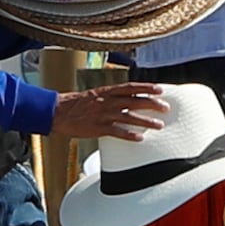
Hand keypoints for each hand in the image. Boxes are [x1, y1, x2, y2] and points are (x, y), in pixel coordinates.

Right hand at [50, 82, 174, 143]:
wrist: (58, 112)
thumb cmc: (77, 105)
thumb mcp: (96, 95)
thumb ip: (112, 97)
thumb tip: (128, 101)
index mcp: (107, 91)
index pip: (131, 87)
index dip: (147, 88)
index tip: (161, 89)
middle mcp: (108, 101)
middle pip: (134, 101)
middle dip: (152, 104)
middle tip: (166, 107)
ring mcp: (103, 115)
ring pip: (129, 117)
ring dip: (146, 121)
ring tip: (159, 125)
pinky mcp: (98, 128)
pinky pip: (117, 132)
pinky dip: (129, 135)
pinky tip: (140, 138)